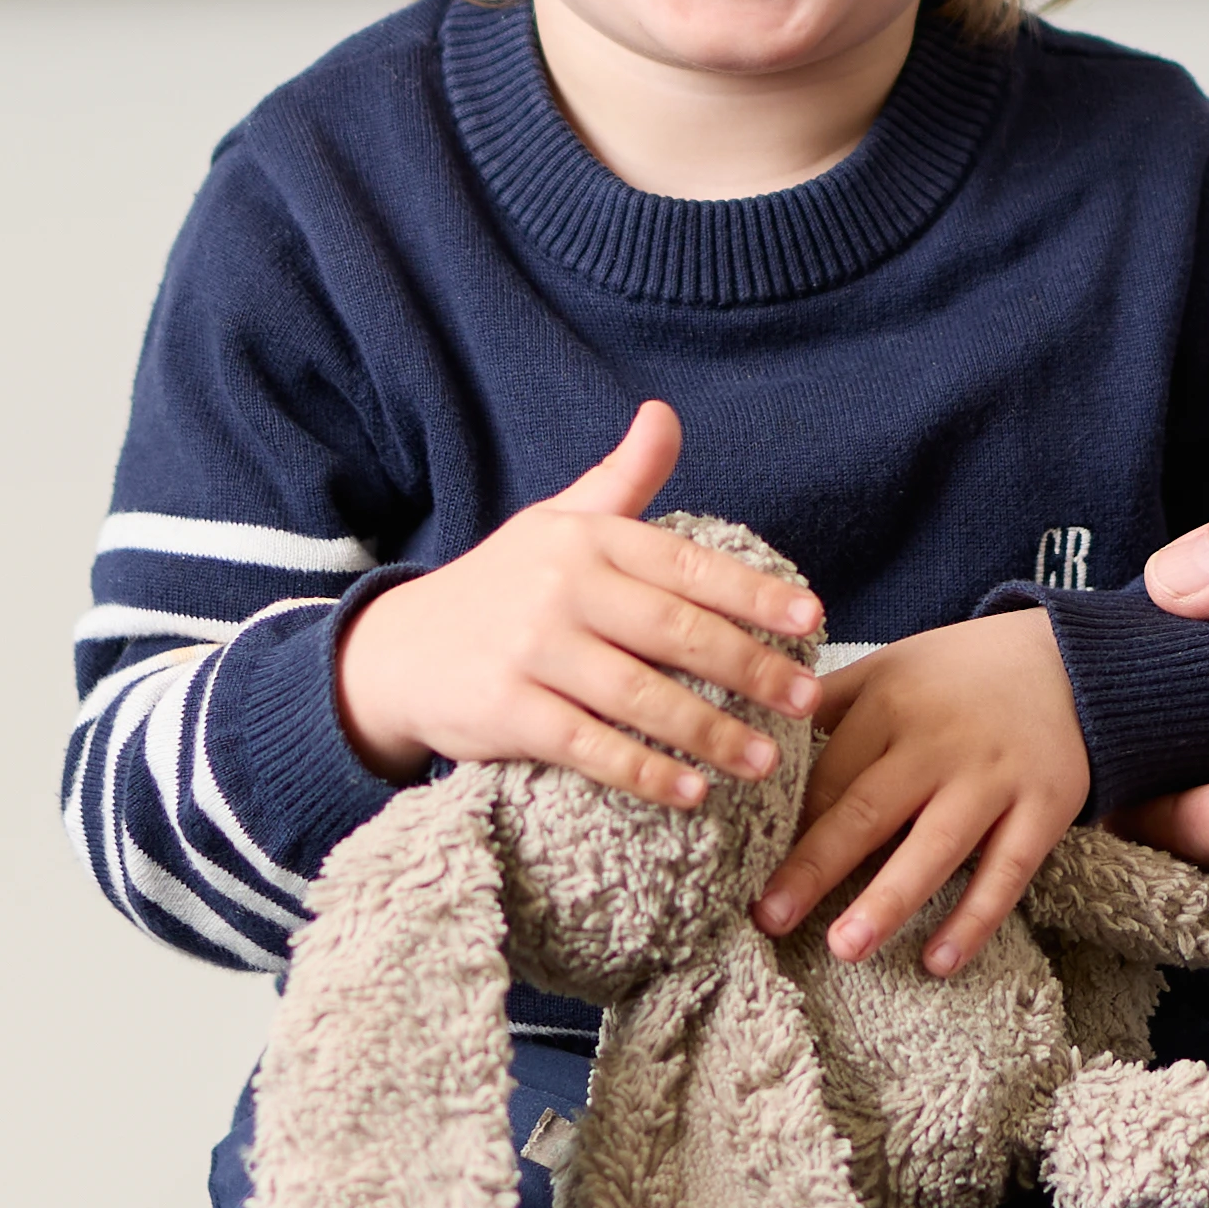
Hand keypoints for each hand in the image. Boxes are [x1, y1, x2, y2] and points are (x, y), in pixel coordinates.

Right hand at [335, 402, 822, 811]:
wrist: (397, 651)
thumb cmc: (499, 586)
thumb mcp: (556, 523)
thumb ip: (621, 479)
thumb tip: (664, 413)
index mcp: (584, 539)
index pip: (685, 564)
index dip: (754, 593)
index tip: (811, 619)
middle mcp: (560, 588)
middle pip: (674, 632)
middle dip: (750, 668)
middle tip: (806, 699)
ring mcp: (532, 651)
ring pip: (640, 696)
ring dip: (710, 732)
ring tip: (764, 760)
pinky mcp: (507, 711)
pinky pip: (590, 747)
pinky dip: (644, 773)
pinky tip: (691, 794)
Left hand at [772, 603, 1090, 976]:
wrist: (1071, 663)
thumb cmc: (959, 676)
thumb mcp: (890, 668)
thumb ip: (827, 703)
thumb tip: (749, 737)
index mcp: (890, 703)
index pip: (828, 775)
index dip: (787, 826)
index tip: (745, 870)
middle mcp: (940, 741)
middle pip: (869, 810)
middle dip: (815, 867)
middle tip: (770, 918)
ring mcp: (994, 779)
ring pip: (936, 847)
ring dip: (889, 900)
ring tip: (844, 947)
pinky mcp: (1044, 809)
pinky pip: (1006, 874)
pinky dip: (974, 920)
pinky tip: (938, 962)